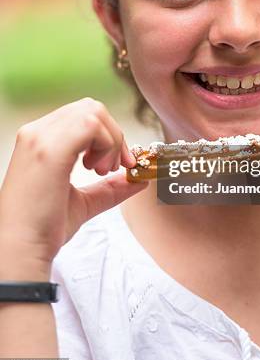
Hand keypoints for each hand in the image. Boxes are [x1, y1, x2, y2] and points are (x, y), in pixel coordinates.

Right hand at [0, 98, 147, 275]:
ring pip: (94, 113)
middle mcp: (37, 132)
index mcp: (40, 139)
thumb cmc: (43, 228)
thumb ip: (110, 187)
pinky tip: (98, 169)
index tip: (120, 163)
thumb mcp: (83, 201)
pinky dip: (106, 143)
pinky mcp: (49, 150)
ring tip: (103, 170)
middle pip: (91, 108)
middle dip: (113, 134)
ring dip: (110, 140)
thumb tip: (139, 179)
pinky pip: (90, 125)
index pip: (83, 115)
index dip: (108, 134)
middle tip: (115, 166)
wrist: (21, 251)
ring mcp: (41, 138)